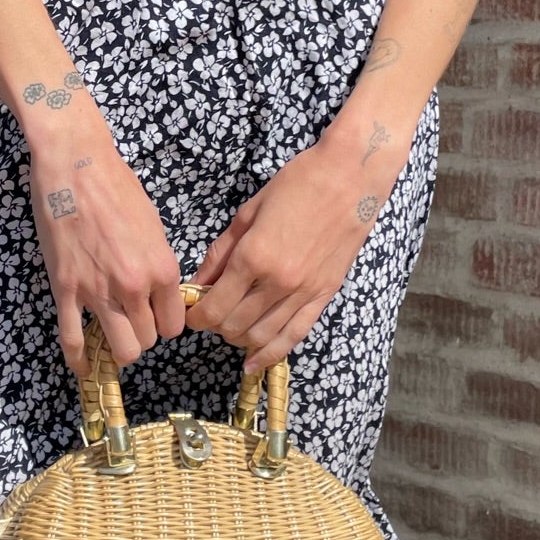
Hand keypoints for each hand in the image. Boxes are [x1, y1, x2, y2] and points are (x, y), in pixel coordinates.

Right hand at [28, 107, 184, 374]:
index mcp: (162, 270)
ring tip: (112, 337)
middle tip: (132, 321)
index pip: (174, 326)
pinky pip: (73, 339)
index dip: (164, 325)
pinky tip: (83, 369)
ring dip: (119, 348)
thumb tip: (160, 291)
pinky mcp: (67, 289)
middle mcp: (134, 287)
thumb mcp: (153, 226)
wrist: (76, 165)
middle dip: (142, 335)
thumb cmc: (117, 187)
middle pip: (148, 341)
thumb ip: (158, 264)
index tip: (155, 317)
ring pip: (120, 350)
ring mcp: (99, 291)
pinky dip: (79, 361)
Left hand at [184, 125, 410, 372]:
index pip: (215, 307)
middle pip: (234, 325)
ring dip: (239, 339)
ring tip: (230, 329)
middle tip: (209, 315)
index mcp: (253, 257)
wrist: (349, 177)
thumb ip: (220, 253)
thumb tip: (198, 283)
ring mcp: (303, 292)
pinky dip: (272, 353)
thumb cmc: (296, 184)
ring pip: (261, 336)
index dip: (196, 316)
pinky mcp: (324, 295)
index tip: (190, 311)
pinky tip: (254, 362)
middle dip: (215, 326)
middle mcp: (277, 282)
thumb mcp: (248, 212)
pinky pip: (294, 335)